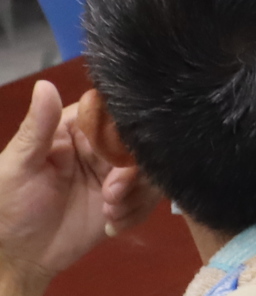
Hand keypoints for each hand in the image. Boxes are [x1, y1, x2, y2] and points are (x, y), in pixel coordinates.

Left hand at [0, 83, 132, 295]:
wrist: (21, 260)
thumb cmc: (10, 208)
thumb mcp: (17, 168)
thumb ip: (36, 129)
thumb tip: (45, 84)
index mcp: (75, 130)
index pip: (112, 112)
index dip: (123, 126)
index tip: (116, 152)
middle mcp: (101, 147)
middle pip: (141, 142)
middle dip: (132, 171)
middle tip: (111, 193)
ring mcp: (117, 174)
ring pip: (152, 169)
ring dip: (135, 195)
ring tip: (110, 213)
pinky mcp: (127, 199)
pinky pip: (151, 197)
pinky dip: (135, 212)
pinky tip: (111, 225)